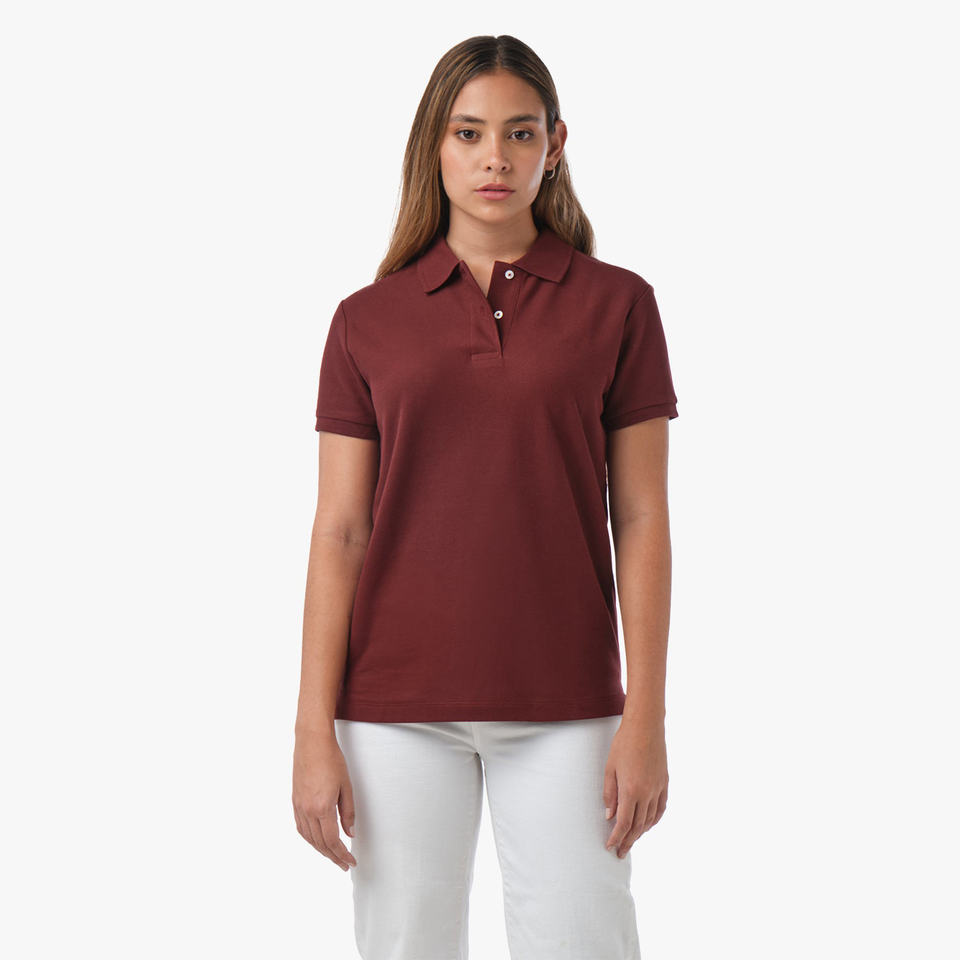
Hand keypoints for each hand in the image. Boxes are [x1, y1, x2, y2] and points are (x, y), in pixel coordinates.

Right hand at [292, 731, 357, 871]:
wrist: (312, 742)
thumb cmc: (331, 759)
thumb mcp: (346, 786)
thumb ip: (348, 812)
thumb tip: (350, 833)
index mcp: (322, 808)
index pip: (332, 841)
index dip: (342, 854)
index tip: (350, 861)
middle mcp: (308, 810)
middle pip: (320, 843)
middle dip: (333, 857)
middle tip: (343, 864)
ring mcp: (299, 806)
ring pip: (309, 838)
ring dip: (321, 850)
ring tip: (332, 856)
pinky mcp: (295, 801)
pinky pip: (301, 827)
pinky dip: (309, 838)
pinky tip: (316, 840)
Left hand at [602, 717, 667, 857]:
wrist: (645, 726)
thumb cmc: (624, 744)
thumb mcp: (610, 768)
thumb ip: (610, 794)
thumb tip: (610, 815)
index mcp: (631, 790)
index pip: (624, 823)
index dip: (617, 837)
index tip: (610, 846)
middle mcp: (647, 793)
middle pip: (638, 825)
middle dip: (628, 841)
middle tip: (620, 853)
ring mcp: (658, 788)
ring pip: (650, 819)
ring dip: (640, 833)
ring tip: (631, 842)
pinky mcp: (664, 783)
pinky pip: (660, 808)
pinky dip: (654, 820)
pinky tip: (648, 825)